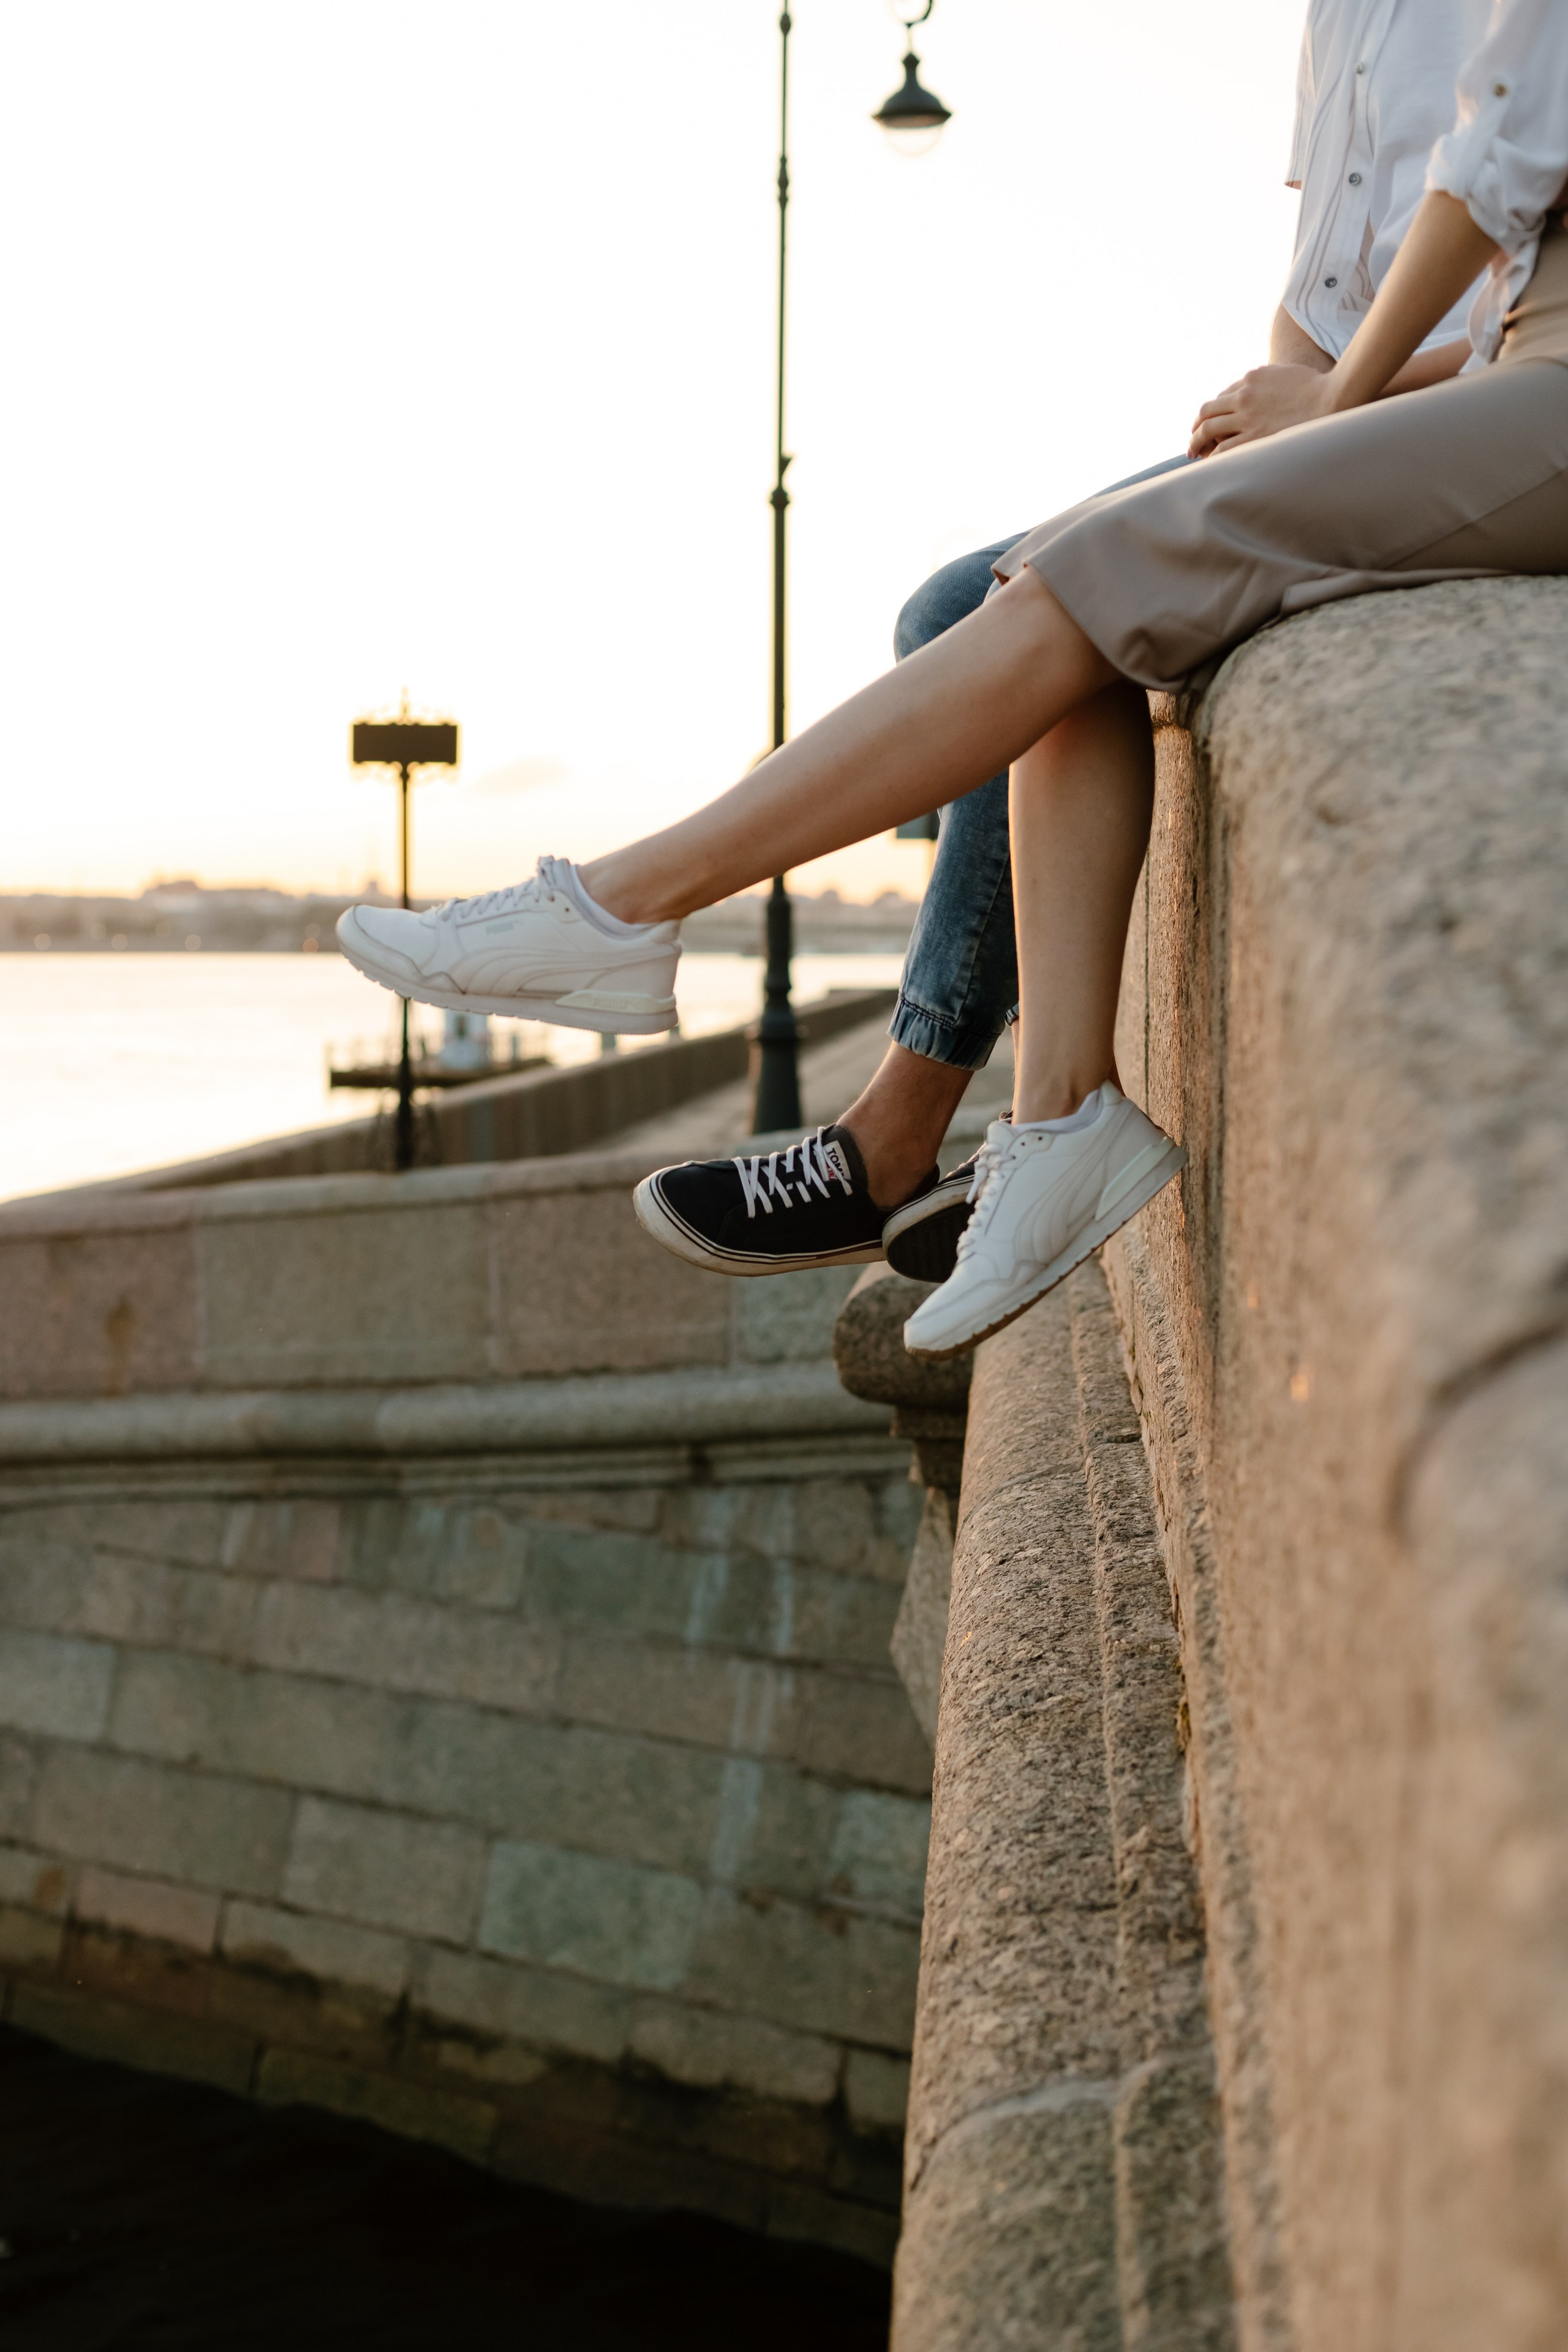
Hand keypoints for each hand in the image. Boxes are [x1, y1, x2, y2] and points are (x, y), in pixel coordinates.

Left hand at [1189, 363, 1337, 458]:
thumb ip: (1272, 381)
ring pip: (1208, 429)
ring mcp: (1247, 416)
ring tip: (1193, 453)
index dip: (1216, 410)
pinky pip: (1222, 449)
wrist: (1334, 397)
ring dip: (1195, 442)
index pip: (1225, 395)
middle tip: (1193, 439)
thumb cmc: (1320, 387)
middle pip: (1208, 410)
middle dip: (1196, 425)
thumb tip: (1268, 392)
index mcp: (1253, 378)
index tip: (1213, 422)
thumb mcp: (1289, 374)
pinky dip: (1212, 457)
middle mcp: (1244, 395)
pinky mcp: (1254, 436)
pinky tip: (1208, 464)